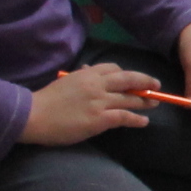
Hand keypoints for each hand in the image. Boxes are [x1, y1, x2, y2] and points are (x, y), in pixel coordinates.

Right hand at [25, 62, 154, 145]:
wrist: (33, 115)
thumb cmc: (46, 100)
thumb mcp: (65, 82)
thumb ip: (81, 77)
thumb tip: (90, 70)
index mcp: (87, 74)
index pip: (113, 68)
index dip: (126, 74)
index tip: (133, 80)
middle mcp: (97, 85)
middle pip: (128, 79)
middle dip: (145, 82)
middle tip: (156, 86)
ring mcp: (99, 102)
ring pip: (129, 99)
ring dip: (144, 101)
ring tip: (154, 104)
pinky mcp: (99, 119)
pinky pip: (124, 117)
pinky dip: (136, 119)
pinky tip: (143, 122)